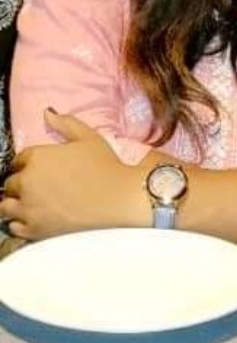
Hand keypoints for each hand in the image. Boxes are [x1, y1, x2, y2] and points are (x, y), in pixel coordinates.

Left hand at [0, 109, 143, 239]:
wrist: (119, 198)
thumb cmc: (107, 167)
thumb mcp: (89, 138)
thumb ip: (65, 124)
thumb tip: (47, 113)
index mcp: (38, 158)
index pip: (18, 159)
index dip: (27, 163)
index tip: (38, 168)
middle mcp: (27, 182)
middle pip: (10, 183)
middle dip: (21, 183)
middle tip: (39, 186)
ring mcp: (28, 208)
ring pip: (6, 206)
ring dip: (15, 203)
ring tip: (31, 203)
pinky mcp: (34, 229)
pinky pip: (13, 226)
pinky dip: (19, 222)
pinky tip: (34, 217)